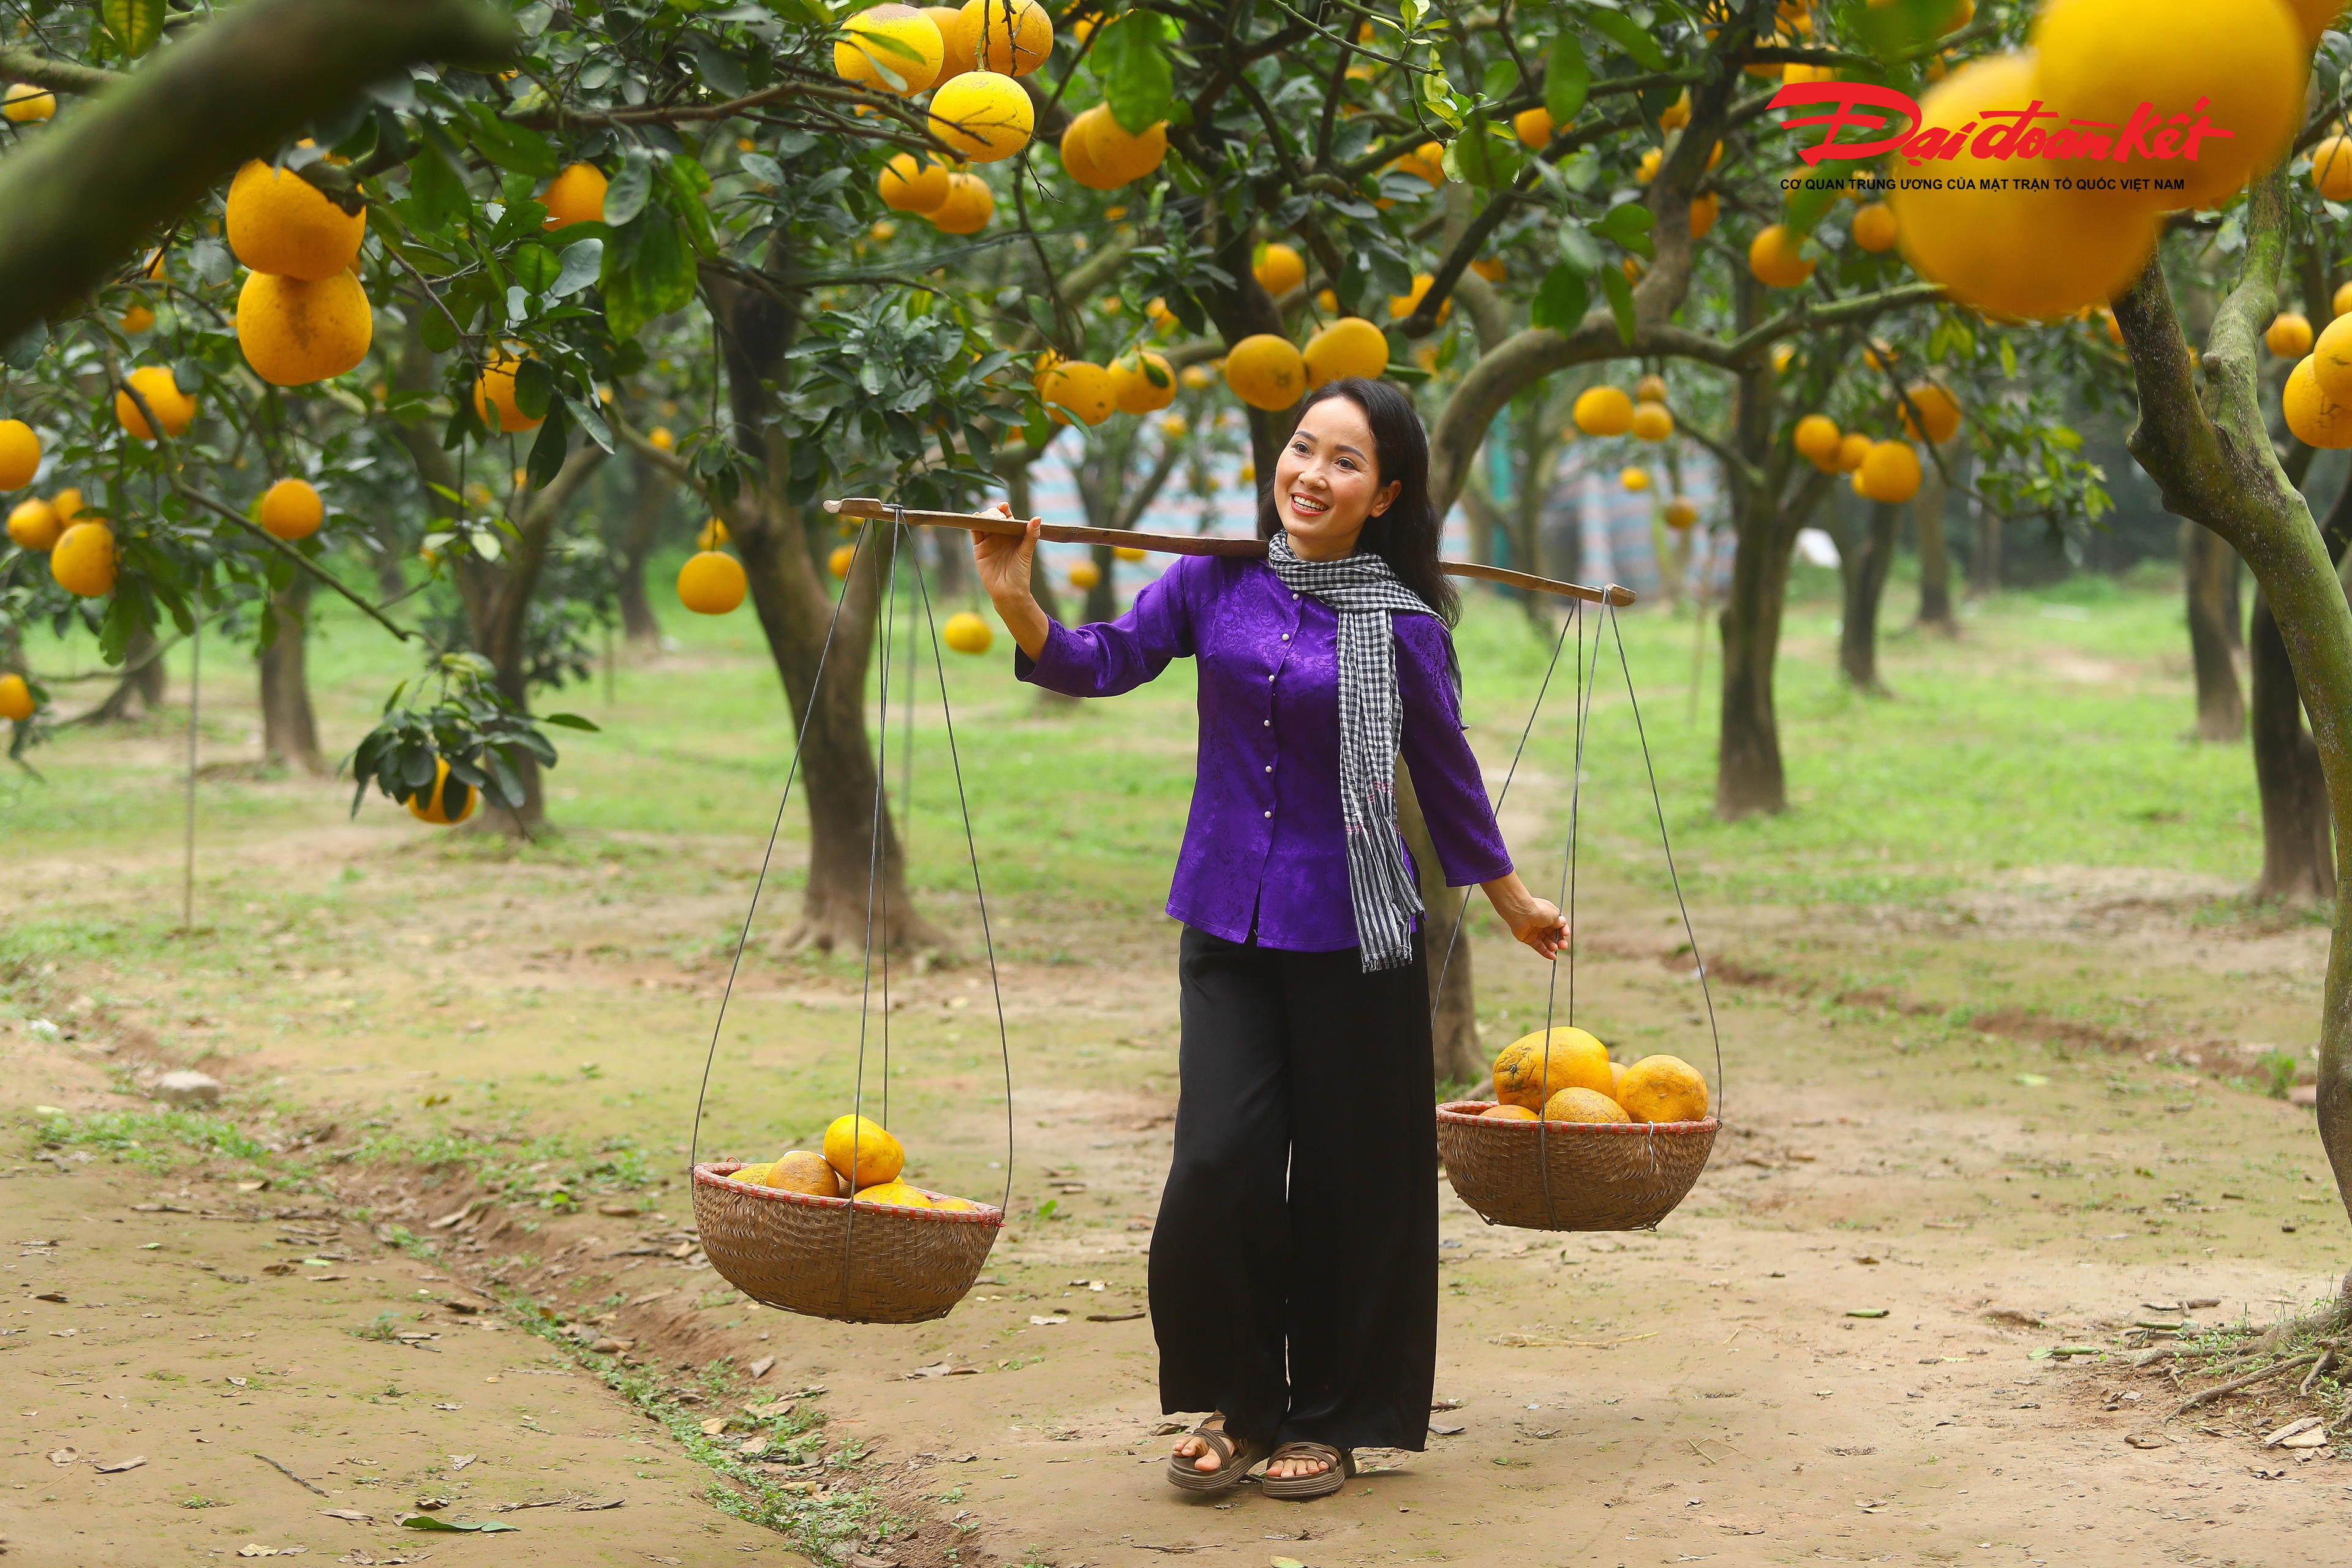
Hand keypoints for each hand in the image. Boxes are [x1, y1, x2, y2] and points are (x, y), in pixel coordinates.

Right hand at [971, 502, 1051, 657]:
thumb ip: (1031, 535)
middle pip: (993, 517)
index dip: (1004, 509)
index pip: (1007, 517)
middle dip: (993, 513)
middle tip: (997, 517)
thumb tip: (1037, 518)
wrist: (1008, 592)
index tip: (1004, 506)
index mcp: (1013, 534)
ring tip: (987, 517)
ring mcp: (989, 541)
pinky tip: (974, 518)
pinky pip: (974, 533)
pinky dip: (973, 524)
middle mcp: (1000, 535)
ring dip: (984, 516)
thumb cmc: (1021, 573)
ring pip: (983, 522)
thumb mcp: (1026, 552)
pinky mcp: (979, 548)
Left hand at [1479, 872, 1568, 959]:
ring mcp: (1535, 931)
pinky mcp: (1528, 938)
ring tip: (1556, 949)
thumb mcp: (1554, 915)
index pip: (1559, 924)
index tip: (1566, 934)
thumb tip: (1562, 924)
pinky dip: (1545, 952)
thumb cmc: (1538, 910)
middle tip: (1563, 946)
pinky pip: (1539, 947)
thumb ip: (1559, 922)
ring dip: (1553, 946)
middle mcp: (1542, 922)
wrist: (1522, 913)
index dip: (1563, 930)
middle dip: (1559, 941)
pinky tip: (1552, 956)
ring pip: (1546, 942)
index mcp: (1549, 914)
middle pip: (1553, 935)